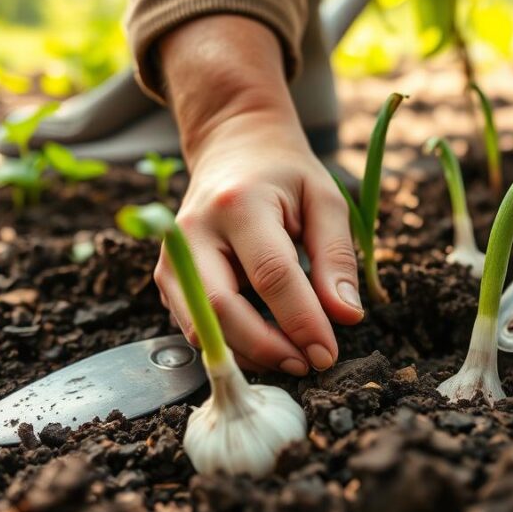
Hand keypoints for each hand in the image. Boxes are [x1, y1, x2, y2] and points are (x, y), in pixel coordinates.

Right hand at [155, 16, 363, 374]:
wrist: (233, 147)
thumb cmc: (285, 175)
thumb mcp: (325, 200)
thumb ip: (336, 257)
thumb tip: (345, 317)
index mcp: (239, 204)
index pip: (271, 275)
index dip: (301, 320)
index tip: (328, 352)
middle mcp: (193, 231)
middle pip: (222, 308)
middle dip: (267, 347)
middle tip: (308, 364)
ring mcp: (173, 257)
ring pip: (201, 325)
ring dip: (248, 354)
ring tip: (292, 358)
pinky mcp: (167, 278)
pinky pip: (195, 324)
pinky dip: (231, 343)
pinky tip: (266, 344)